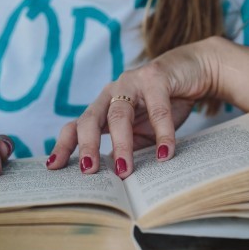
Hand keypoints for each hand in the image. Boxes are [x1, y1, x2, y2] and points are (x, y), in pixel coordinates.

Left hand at [48, 38, 221, 177]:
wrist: (194, 71)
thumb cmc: (165, 103)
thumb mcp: (144, 131)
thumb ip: (129, 149)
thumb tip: (116, 178)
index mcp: (103, 107)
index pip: (76, 126)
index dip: (64, 145)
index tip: (53, 167)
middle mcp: (111, 93)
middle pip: (89, 119)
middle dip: (86, 146)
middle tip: (89, 172)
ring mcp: (131, 82)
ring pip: (118, 114)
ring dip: (121, 145)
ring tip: (125, 171)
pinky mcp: (155, 77)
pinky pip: (157, 109)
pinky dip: (163, 134)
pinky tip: (165, 153)